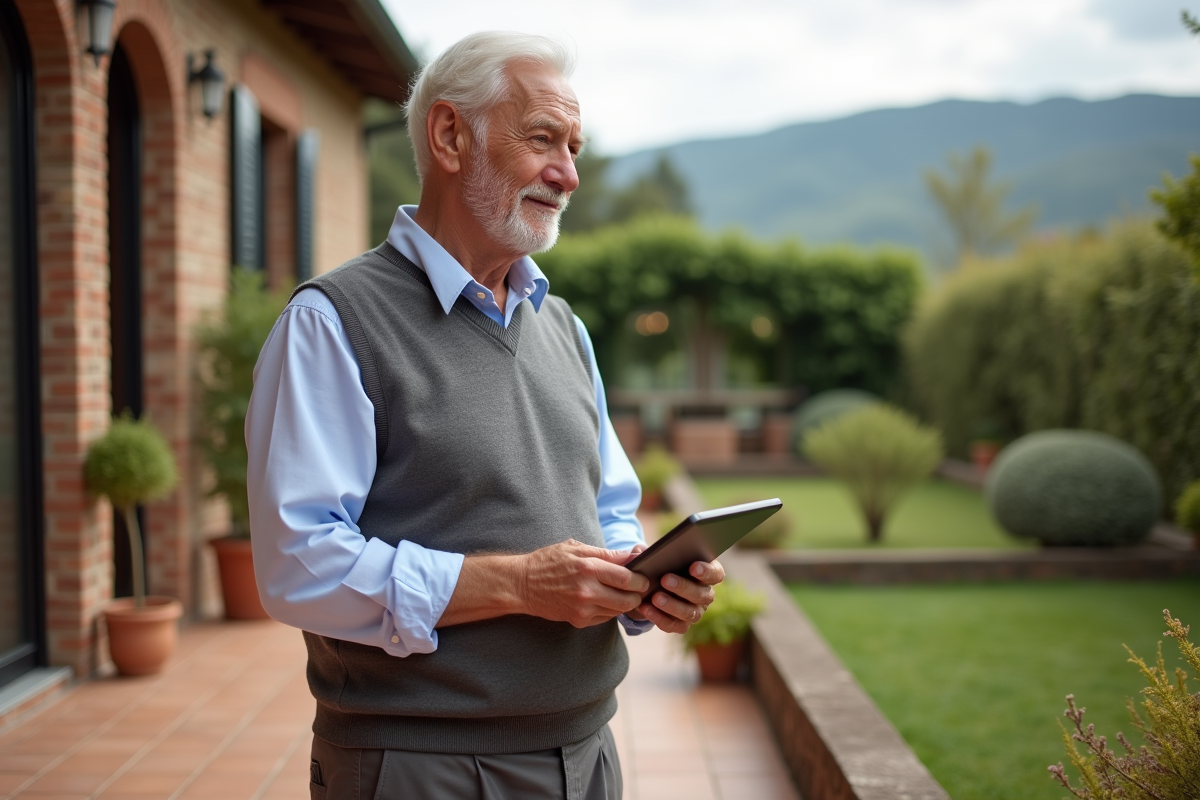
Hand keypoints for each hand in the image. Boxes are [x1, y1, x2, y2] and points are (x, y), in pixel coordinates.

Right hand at [518, 539, 650, 627]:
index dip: (641, 579)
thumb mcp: (576, 549)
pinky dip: (610, 609)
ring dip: (625, 603)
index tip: (645, 576)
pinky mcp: (578, 620)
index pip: (627, 578)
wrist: (522, 584)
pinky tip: (604, 599)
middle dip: (638, 594)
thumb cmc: (549, 562)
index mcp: (588, 567)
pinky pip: (605, 617)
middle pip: (628, 599)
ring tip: (623, 592)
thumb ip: (607, 554)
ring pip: (619, 610)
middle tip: (639, 588)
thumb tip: (635, 554)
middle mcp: (587, 590)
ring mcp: (583, 608)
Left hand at [635, 559, 724, 634]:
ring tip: (655, 597)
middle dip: (683, 587)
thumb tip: (640, 551)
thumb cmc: (658, 566)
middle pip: (702, 594)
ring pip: (689, 612)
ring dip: (672, 605)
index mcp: (706, 574)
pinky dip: (659, 618)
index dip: (707, 571)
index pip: (716, 574)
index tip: (693, 567)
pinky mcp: (682, 625)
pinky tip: (646, 608)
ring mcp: (695, 611)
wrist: (649, 588)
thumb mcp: (655, 556)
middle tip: (665, 579)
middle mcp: (705, 594)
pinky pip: (673, 625)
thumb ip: (652, 552)